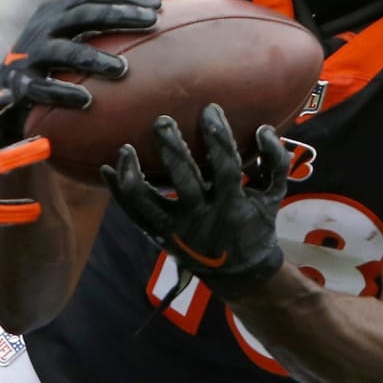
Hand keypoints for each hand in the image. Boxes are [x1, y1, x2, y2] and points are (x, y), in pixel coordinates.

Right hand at [0, 0, 160, 143]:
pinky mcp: (19, 82)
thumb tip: (154, 22)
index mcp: (57, 11)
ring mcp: (30, 53)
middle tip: (150, 22)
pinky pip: (42, 88)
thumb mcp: (69, 35)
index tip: (157, 5)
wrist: (2, 86)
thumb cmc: (49, 60)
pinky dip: (63, 93)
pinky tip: (87, 101)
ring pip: (66, 51)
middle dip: (119, 16)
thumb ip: (98, 28)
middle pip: (84, 14)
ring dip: (95, 58)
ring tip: (122, 69)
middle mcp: (43, 26)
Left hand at [101, 104, 288, 299]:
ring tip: (124, 148)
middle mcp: (202, 218)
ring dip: (133, 174)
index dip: (219, 137)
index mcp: (233, 205)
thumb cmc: (256, 224)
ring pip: (148, 201)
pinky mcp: (159, 235)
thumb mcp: (274, 197)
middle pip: (184, 180)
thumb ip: (275, 163)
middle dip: (172, 148)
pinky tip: (107, 168)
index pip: (226, 165)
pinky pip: (134, 213)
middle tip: (162, 120)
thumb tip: (263, 129)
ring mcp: (177, 229)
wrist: (239, 274)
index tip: (210, 109)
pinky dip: (118, 192)